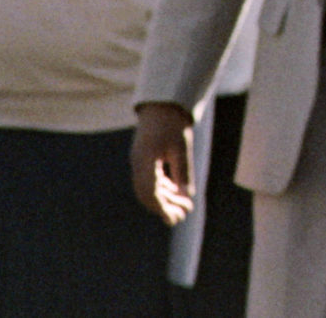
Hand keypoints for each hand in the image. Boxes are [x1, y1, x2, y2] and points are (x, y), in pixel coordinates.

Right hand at [130, 101, 195, 225]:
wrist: (162, 105)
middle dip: (164, 208)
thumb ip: (183, 171)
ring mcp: (139, 162)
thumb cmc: (173, 124)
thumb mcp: (182, 147)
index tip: (174, 219)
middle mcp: (138, 163)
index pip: (150, 192)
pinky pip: (151, 180)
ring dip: (165, 200)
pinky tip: (177, 194)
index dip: (162, 208)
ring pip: (149, 189)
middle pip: (147, 194)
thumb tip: (187, 195)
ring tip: (185, 207)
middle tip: (183, 216)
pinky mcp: (144, 160)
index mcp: (144, 160)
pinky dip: (163, 189)